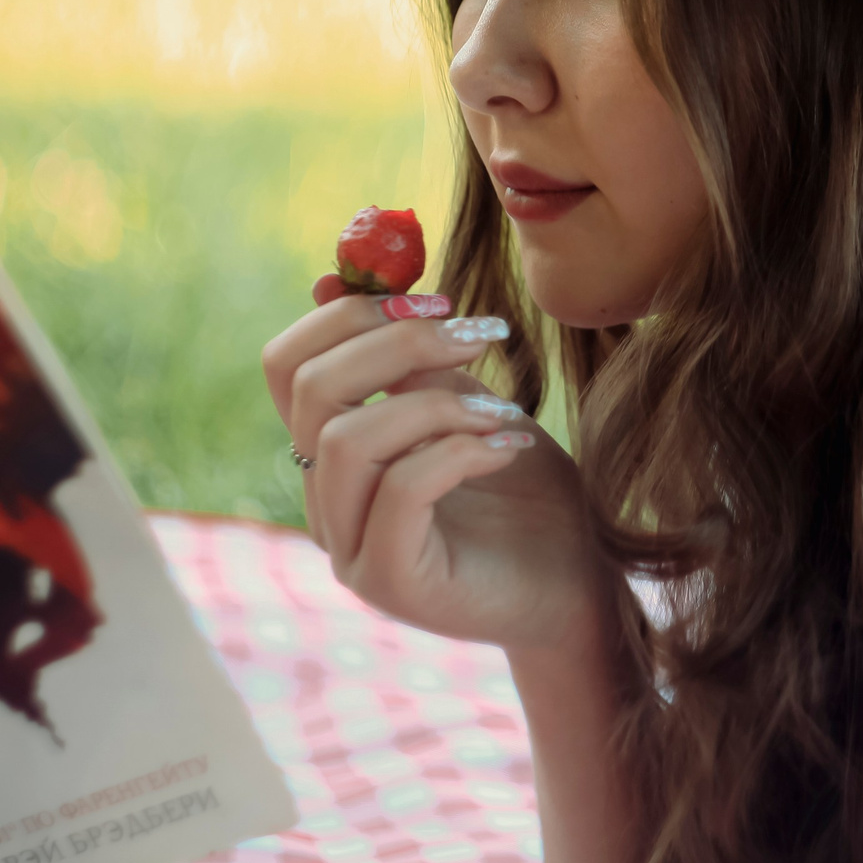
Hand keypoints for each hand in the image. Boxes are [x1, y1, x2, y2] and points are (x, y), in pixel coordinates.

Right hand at [263, 281, 604, 650]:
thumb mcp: (465, 402)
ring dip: (435, 404)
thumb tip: (331, 280)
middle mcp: (326, 500)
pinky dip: (459, 451)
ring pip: (345, 441)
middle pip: (308, 390)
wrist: (577, 582)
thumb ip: (409, 360)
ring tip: (502, 410)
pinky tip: (511, 445)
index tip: (432, 299)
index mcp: (333, 450)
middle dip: (396, 341)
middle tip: (476, 334)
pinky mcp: (391, 582)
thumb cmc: (524, 490)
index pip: (286, 365)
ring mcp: (349, 547)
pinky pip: (401, 490)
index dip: (346, 315)